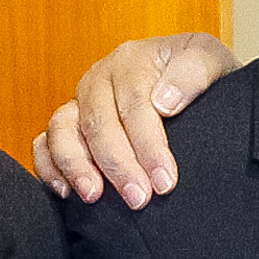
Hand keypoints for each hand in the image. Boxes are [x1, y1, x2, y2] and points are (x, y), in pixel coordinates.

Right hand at [35, 32, 233, 206]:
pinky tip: (64, 191)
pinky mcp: (69, 123)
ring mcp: (80, 101)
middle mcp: (100, 78)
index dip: (148, 144)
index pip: (136, 104)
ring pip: (62, 130)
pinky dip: (48, 165)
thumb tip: (164, 102)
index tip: (164, 180)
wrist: (195, 77)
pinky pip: (45, 141)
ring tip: (94, 196)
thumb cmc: (202, 72)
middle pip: (98, 122)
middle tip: (139, 198)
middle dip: (117, 165)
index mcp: (133, 60)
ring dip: (76, 165)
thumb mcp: (212, 59)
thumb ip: (195, 72)